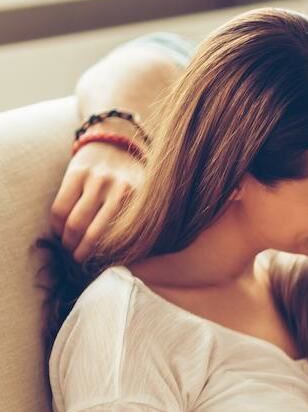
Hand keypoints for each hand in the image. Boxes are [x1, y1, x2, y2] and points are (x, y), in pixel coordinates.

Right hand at [50, 140, 143, 260]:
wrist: (117, 144)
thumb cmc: (132, 183)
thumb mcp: (147, 202)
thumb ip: (145, 226)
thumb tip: (139, 261)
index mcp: (142, 202)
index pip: (122, 240)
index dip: (108, 257)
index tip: (101, 267)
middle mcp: (121, 190)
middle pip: (95, 235)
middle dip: (83, 253)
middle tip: (78, 261)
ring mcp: (98, 180)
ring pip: (75, 223)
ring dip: (68, 242)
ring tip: (68, 248)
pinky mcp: (77, 173)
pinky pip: (60, 208)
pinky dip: (57, 226)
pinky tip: (60, 231)